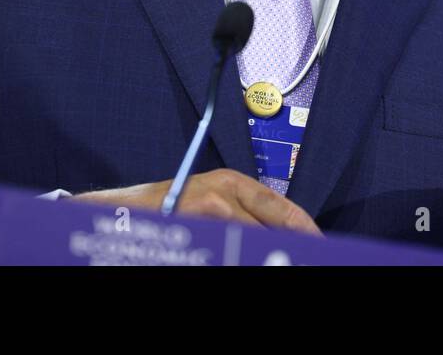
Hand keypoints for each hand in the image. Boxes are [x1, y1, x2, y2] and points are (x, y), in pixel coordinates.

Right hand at [71, 168, 323, 235]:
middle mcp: (225, 192)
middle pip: (276, 226)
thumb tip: (280, 235)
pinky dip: (239, 256)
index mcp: (233, 181)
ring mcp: (212, 212)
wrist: (122, 213)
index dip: (306, 229)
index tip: (320, 245)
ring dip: (267, 253)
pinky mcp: (199, 228)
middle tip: (304, 258)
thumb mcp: (209, 199)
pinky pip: (232, 250)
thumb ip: (242, 212)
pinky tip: (239, 258)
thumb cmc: (165, 207)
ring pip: (256, 242)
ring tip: (275, 261)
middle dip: (291, 245)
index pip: (284, 207)